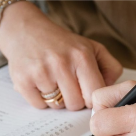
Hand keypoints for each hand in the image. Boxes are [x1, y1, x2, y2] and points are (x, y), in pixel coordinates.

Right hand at [0, 1, 122, 111]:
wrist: (24, 29)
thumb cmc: (60, 42)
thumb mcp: (90, 46)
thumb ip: (110, 67)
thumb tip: (113, 92)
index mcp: (81, 56)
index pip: (94, 96)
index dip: (91, 98)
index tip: (86, 93)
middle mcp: (61, 63)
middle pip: (76, 105)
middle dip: (73, 99)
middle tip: (66, 84)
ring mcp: (41, 72)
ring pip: (57, 107)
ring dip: (56, 99)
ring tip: (52, 81)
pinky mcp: (23, 80)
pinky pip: (39, 105)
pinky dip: (39, 99)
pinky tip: (39, 82)